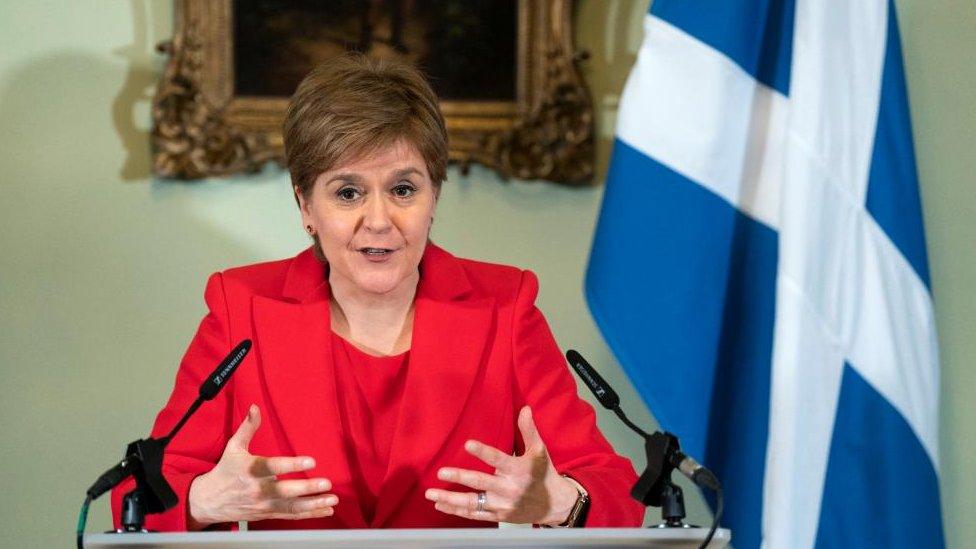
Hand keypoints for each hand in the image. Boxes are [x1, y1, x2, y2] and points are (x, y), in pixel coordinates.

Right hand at [187, 405, 337, 527]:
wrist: (210, 500)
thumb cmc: (225, 471)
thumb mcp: (233, 447)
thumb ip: (248, 427)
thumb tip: (255, 407)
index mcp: (250, 470)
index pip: (273, 466)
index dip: (292, 465)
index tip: (311, 461)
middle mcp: (258, 489)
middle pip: (284, 491)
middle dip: (307, 488)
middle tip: (326, 483)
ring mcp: (264, 504)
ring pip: (290, 507)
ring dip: (313, 504)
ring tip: (331, 499)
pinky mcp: (268, 513)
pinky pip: (291, 515)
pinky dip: (309, 514)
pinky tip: (326, 509)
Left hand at [424, 406, 579, 524]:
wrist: (554, 505)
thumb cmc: (544, 474)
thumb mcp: (539, 451)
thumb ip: (529, 430)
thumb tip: (525, 409)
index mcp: (518, 470)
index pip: (498, 459)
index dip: (483, 452)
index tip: (467, 444)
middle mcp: (509, 488)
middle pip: (480, 482)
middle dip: (459, 477)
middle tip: (441, 472)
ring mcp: (502, 505)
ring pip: (473, 502)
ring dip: (451, 499)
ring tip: (431, 493)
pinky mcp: (499, 516)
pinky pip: (475, 514)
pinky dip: (457, 511)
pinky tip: (441, 505)